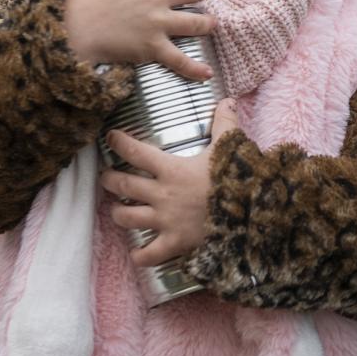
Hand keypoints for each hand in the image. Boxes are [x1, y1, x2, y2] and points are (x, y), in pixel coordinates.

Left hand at [100, 99, 238, 265]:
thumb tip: (227, 100)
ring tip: (116, 210)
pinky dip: (140, 255)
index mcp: (172, 169)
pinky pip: (149, 253)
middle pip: (123, 185)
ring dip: (118, 213)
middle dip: (109, 180)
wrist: (250, 213)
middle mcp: (162, 194)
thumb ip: (224, 123)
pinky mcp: (174, 243)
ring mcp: (166, 220)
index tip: (110, 137)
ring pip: (127, 217)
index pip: (136, 152)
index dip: (119, 143)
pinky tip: (136, 254)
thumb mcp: (230, 147)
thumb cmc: (237, 178)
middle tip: (106, 177)